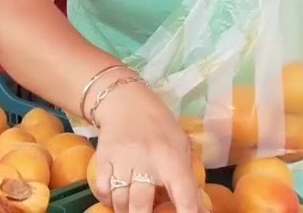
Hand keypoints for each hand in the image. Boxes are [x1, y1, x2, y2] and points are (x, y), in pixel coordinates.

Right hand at [89, 82, 201, 212]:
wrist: (124, 101)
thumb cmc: (159, 125)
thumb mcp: (181, 146)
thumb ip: (187, 180)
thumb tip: (199, 210)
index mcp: (172, 160)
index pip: (184, 197)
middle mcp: (146, 163)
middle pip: (141, 206)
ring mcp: (122, 162)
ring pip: (121, 201)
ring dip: (127, 211)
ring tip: (134, 210)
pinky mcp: (103, 159)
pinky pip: (103, 190)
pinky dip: (109, 200)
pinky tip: (116, 201)